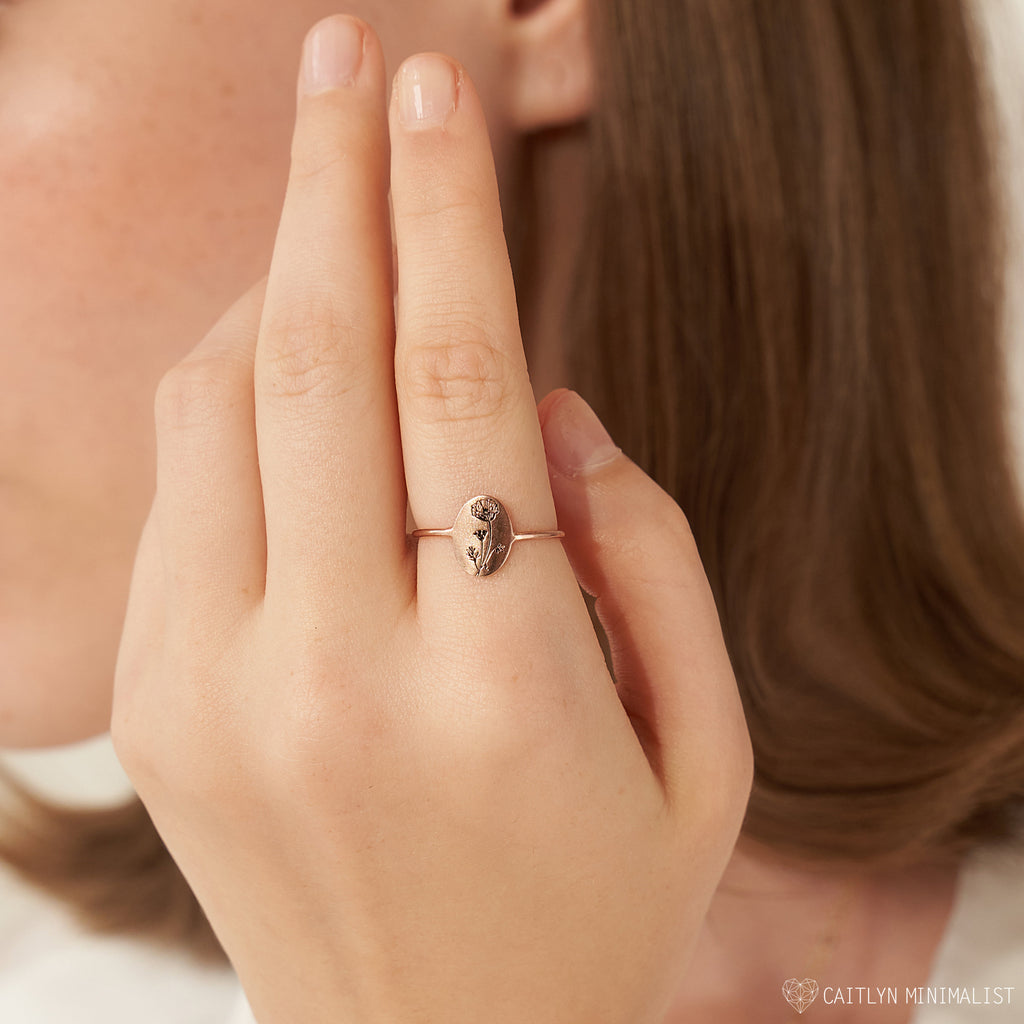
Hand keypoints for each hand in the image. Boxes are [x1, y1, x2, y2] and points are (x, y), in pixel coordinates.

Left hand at [112, 15, 751, 1023]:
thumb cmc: (592, 910)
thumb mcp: (704, 752)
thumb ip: (650, 555)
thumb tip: (547, 402)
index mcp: (502, 689)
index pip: (462, 381)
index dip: (447, 213)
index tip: (433, 94)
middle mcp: (336, 680)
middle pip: (317, 357)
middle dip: (331, 182)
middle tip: (349, 60)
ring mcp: (216, 695)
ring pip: (219, 402)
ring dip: (276, 282)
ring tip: (337, 231)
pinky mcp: (154, 712)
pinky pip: (182, 487)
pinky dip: (232, 392)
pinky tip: (292, 375)